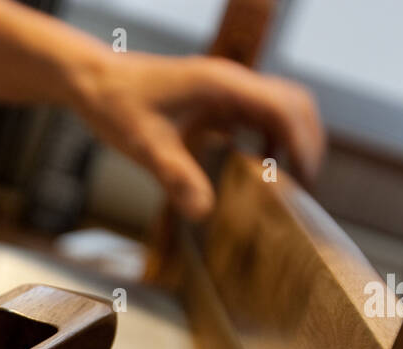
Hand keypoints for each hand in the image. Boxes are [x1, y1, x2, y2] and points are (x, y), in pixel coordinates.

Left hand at [68, 53, 325, 218]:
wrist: (95, 82)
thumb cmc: (117, 106)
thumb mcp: (145, 147)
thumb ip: (176, 177)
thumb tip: (204, 212)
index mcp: (222, 85)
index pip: (284, 108)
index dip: (302, 143)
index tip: (305, 180)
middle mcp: (231, 81)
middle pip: (294, 103)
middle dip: (307, 142)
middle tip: (303, 186)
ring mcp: (226, 88)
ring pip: (280, 107)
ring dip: (290, 139)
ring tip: (284, 181)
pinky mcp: (217, 99)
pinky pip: (257, 115)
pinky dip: (268, 138)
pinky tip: (254, 168)